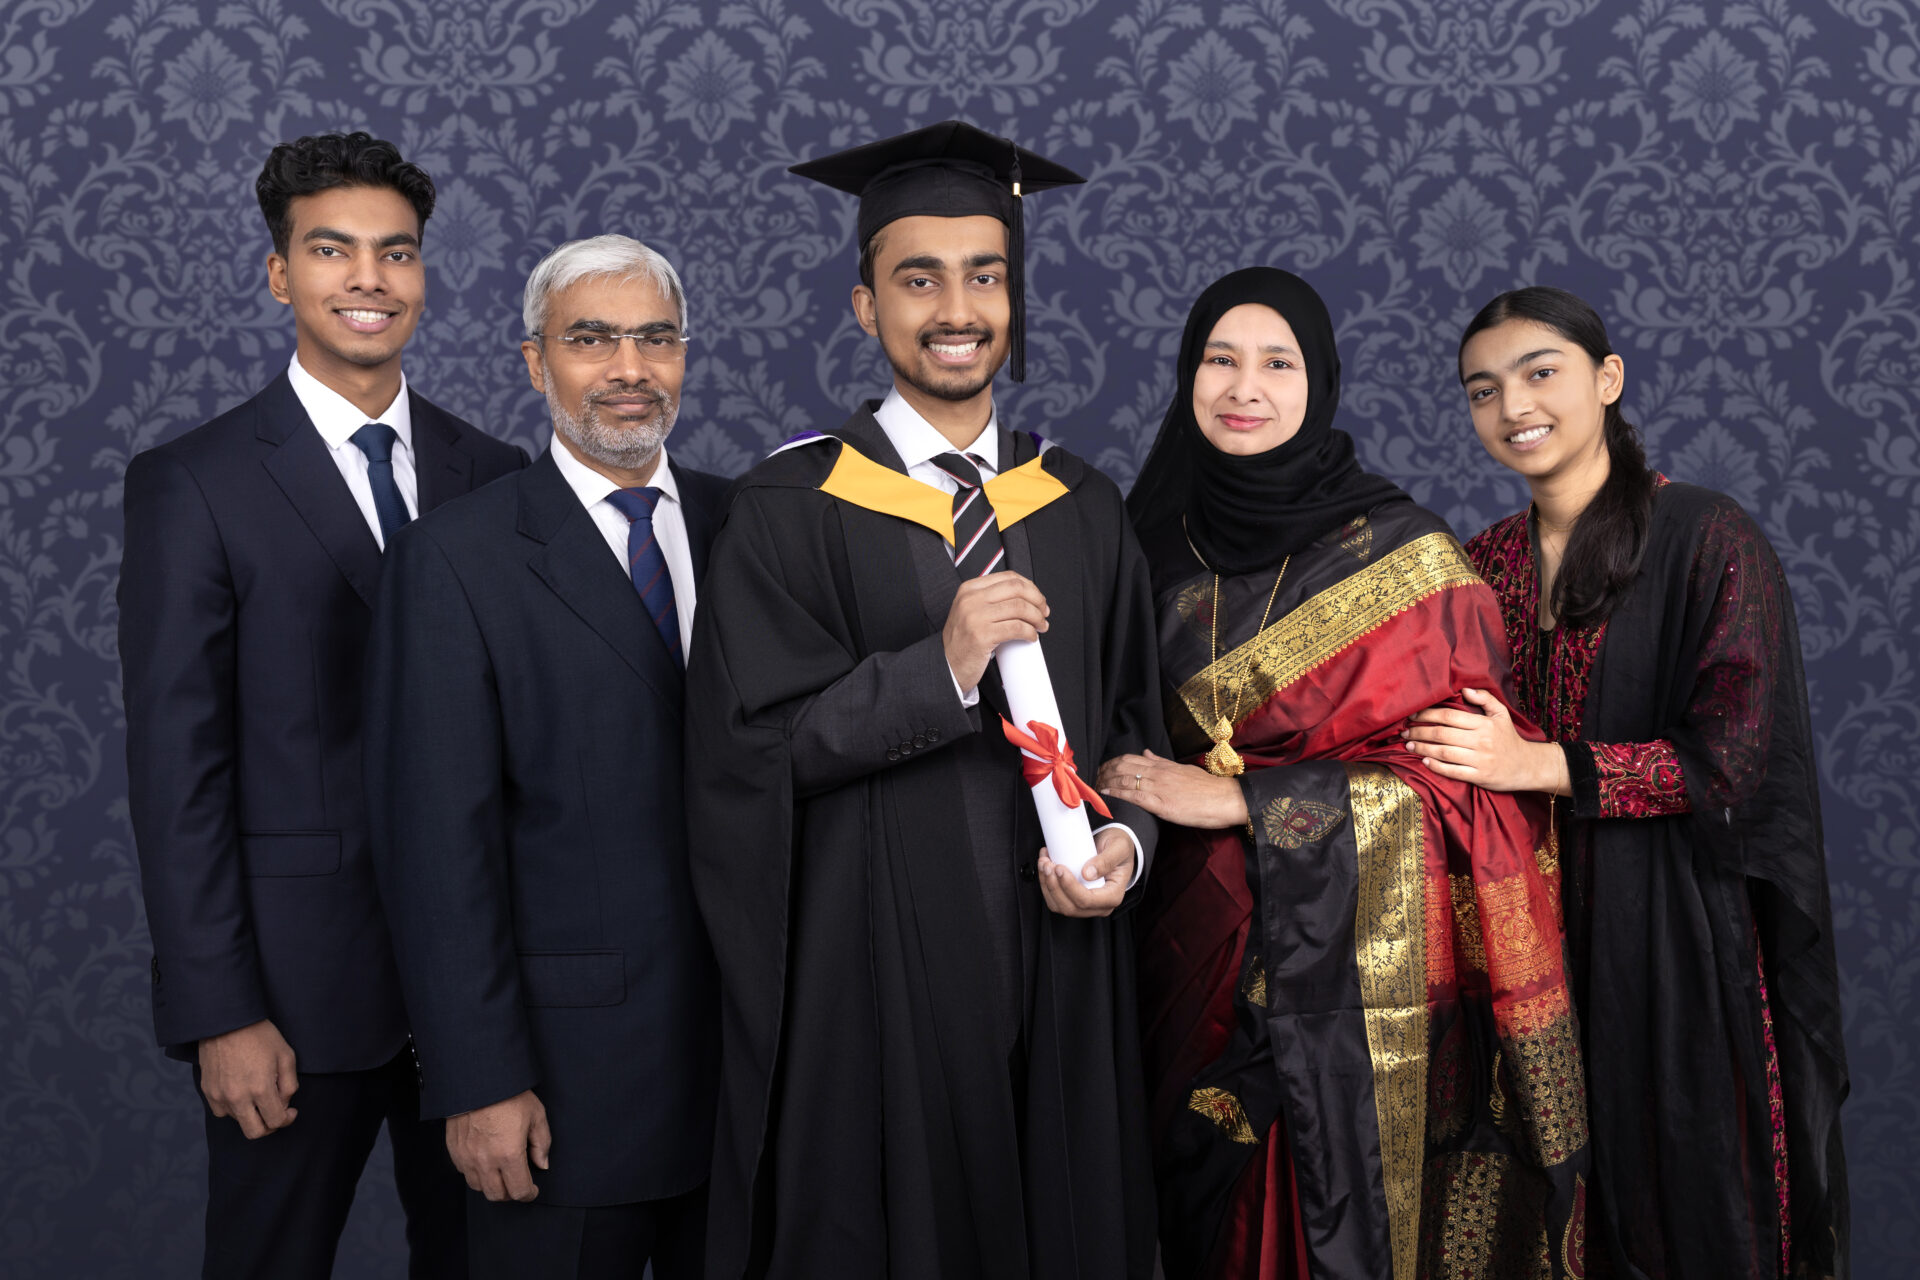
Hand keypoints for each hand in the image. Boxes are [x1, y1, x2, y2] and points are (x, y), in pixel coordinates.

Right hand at [198, 1019, 298, 1138]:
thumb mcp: (286, 1055)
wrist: (226, 1021)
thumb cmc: (260, 1035)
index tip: (291, 1111)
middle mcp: (238, 1097)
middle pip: (254, 1132)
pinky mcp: (207, 1091)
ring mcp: (220, 1096)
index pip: (275, 1121)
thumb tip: (285, 1104)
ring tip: (258, 1094)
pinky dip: (234, 1108)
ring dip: (251, 1114)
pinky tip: (241, 1092)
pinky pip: (222, 1111)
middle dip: (269, 1126)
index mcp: (261, 1089)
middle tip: (275, 1113)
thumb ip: (289, 1084)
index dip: (287, 1119)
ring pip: (238, 1121)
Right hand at [447, 1089, 550, 1201]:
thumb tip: (542, 1164)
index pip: (518, 1191)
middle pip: (497, 1195)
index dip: (529, 1194)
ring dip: (492, 1185)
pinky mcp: (455, 1150)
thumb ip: (542, 1144)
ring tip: (502, 1173)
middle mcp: (485, 1161)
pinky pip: (464, 1172)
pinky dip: (476, 1173)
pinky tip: (485, 1161)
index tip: (533, 1190)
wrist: (480, 1079)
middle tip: (518, 1183)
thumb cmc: (510, 1095)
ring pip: (479, 1186)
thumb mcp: (536, 1115)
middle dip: (510, 1193)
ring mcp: (467, 1157)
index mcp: (509, 1155)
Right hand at [942, 571, 1048, 695]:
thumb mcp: (970, 611)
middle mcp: (971, 599)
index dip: (1030, 587)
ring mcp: (975, 617)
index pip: (1008, 577)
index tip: (1038, 599)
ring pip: (1020, 608)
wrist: (947, 665)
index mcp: (969, 589)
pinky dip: (1030, 632)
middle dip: (1037, 600)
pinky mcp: (982, 636)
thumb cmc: (962, 641)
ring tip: (1040, 626)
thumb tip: (1025, 597)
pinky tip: (1031, 637)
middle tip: (1044, 613)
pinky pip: (1016, 628)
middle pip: (1017, 589)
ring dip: (1037, 618)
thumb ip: (990, 600)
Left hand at [1037, 826, 1133, 917]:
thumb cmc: (1119, 848)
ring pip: (1059, 905)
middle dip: (1054, 886)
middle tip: (1048, 864)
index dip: (1070, 887)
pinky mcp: (1074, 899)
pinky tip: (1045, 868)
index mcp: (1113, 896)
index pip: (1087, 900)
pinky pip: (1055, 899)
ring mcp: (1086, 905)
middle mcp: (1099, 905)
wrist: (1114, 847)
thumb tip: (1088, 874)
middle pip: (1070, 907)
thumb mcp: (1119, 848)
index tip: (1060, 868)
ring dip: (1047, 885)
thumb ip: (1106, 860)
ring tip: (1044, 863)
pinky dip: (1045, 884)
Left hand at [1097, 749, 1248, 828]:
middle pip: (1122, 766)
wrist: (1225, 799)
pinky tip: (1106, 796)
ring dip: (1106, 783)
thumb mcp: (1183, 769)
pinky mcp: (1161, 803)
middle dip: (1104, 772)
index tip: (1102, 769)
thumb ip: (1163, 762)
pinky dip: (1117, 795)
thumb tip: (1147, 752)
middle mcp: (1158, 773)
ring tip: (1094, 788)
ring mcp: (1159, 787)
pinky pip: (1134, 796)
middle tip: (1093, 779)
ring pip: (1125, 779)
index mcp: (1163, 765)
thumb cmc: (1207, 788)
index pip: (1131, 758)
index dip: (1112, 763)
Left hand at [1403, 687, 1569, 793]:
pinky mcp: (1480, 777)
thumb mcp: (1501, 714)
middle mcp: (1481, 741)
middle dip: (1419, 732)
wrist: (1527, 766)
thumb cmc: (1509, 738)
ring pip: (1444, 753)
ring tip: (1409, 745)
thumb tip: (1464, 690)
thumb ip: (1484, 699)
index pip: (1449, 716)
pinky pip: (1453, 771)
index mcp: (1484, 724)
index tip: (1412, 715)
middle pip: (1442, 734)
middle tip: (1404, 732)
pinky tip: (1425, 761)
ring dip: (1423, 749)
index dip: (1427, 714)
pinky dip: (1437, 767)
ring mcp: (1480, 760)